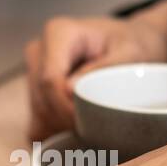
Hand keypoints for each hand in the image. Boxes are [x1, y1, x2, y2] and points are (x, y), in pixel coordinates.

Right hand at [24, 0, 166, 140]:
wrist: (130, 44)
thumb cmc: (132, 45)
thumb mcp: (129, 53)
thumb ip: (102, 68)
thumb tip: (68, 90)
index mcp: (59, 32)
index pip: (50, 80)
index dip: (66, 107)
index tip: (90, 123)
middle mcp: (40, 50)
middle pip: (42, 98)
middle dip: (66, 120)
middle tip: (98, 130)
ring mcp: (34, 70)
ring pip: (38, 111)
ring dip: (61, 127)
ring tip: (94, 128)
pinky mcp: (35, 90)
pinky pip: (36, 121)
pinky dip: (56, 132)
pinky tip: (78, 132)